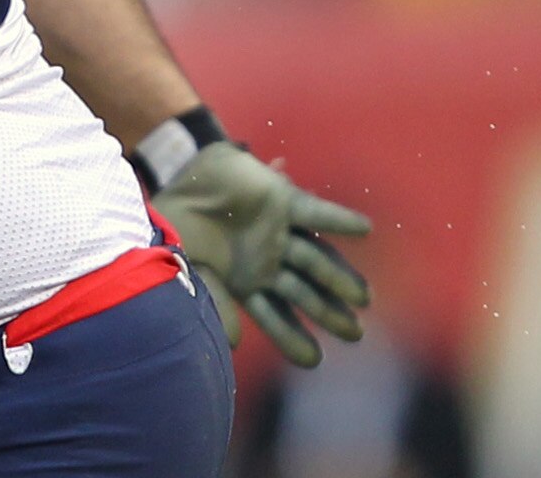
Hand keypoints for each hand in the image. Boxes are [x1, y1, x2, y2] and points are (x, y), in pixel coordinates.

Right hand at [156, 141, 372, 366]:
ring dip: (340, 278)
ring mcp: (280, 233)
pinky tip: (363, 229)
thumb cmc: (178, 229)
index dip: (292, 338)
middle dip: (329, 314)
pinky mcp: (285, 201)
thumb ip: (215, 301)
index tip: (313, 361)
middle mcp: (271, 262)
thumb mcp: (191, 270)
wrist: (177, 179)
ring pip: (318, 260)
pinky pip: (316, 213)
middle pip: (306, 294)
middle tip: (354, 334)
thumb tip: (235, 342)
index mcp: (247, 283)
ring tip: (362, 298)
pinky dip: (339, 220)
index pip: (275, 317)